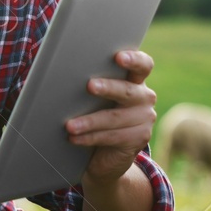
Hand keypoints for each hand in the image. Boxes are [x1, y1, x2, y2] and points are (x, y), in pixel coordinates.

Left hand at [67, 49, 156, 184]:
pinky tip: (74, 138)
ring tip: (70, 125)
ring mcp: (144, 119)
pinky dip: (90, 137)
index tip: (118, 57)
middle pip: (127, 90)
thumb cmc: (98, 114)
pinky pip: (111, 137)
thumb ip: (93, 84)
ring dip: (89, 121)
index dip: (134, 60)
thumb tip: (65, 75)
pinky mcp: (139, 139)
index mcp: (136, 80)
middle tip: (90, 86)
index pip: (143, 65)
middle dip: (108, 88)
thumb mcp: (98, 98)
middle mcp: (145, 97)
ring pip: (115, 118)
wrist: (107, 153)